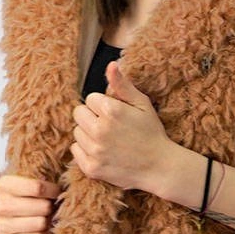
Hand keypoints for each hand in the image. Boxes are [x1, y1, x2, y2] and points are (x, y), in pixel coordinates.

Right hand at [0, 174, 64, 233]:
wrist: (7, 220)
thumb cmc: (24, 197)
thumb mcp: (29, 180)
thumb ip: (42, 174)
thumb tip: (68, 162)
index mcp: (4, 184)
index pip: (38, 187)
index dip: (53, 191)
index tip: (55, 192)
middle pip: (43, 207)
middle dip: (50, 207)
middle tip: (49, 208)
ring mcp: (1, 225)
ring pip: (41, 223)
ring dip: (47, 222)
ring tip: (44, 218)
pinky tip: (39, 231)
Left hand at [70, 59, 173, 190]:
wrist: (160, 167)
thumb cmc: (152, 133)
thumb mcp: (142, 104)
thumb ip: (123, 84)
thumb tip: (111, 65)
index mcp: (111, 111)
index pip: (90, 98)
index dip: (103, 105)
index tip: (115, 114)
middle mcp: (100, 130)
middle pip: (78, 114)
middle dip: (91, 117)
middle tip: (109, 126)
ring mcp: (95, 151)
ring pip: (76, 133)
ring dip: (88, 134)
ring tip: (107, 140)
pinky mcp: (91, 168)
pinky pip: (75, 152)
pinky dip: (85, 151)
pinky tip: (102, 152)